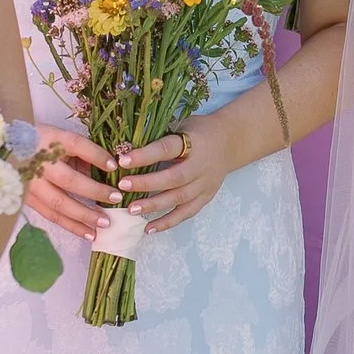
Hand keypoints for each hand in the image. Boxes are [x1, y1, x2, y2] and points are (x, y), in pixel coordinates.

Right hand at [23, 125, 118, 243]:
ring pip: (59, 204)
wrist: (0, 149)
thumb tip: (104, 171)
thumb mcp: (58, 137)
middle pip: (69, 180)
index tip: (114, 165)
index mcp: (48, 140)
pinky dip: (72, 226)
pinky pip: (51, 215)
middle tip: (116, 198)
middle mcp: (39, 163)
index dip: (96, 155)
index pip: (76, 145)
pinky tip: (89, 233)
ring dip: (84, 215)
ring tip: (106, 223)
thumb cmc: (38, 141)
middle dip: (94, 191)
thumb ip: (81, 152)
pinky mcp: (26, 200)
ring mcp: (30, 184)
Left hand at [116, 110, 240, 236]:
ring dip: (154, 205)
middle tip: (122, 186)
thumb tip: (124, 147)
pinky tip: (149, 228)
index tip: (122, 160)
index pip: (167, 148)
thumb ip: (159, 136)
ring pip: (179, 198)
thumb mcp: (182, 125)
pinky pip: (186, 213)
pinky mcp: (206, 197)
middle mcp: (201, 165)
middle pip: (174, 178)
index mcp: (194, 142)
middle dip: (147, 183)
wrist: (230, 142)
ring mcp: (205, 184)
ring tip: (131, 210)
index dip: (145, 155)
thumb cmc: (198, 132)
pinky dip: (168, 222)